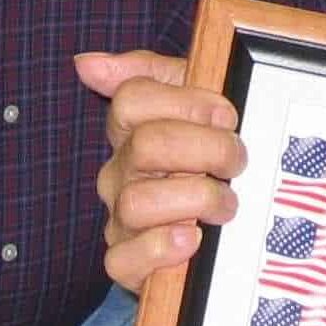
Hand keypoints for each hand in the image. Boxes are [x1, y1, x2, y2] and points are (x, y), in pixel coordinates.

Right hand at [76, 50, 246, 292]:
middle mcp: (120, 170)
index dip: (187, 102)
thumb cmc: (210, 154)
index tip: (226, 116)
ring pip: (138, 201)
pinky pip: (122, 260)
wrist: (223, 223)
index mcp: (134, 128)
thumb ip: (151, 73)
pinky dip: (161, 249)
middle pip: (146, 145)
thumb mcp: (197, 100)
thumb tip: (87, 63)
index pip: (132, 98)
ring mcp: (120, 217)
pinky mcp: (126, 263)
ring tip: (227, 203)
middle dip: (206, 149)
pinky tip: (193, 238)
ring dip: (197, 199)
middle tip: (237, 160)